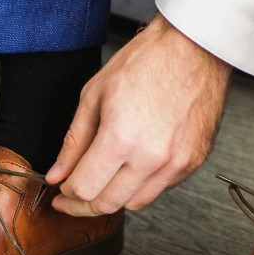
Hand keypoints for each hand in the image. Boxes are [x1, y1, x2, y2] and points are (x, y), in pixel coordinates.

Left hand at [45, 14, 231, 215]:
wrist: (195, 48)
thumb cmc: (147, 61)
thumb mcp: (94, 95)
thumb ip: (74, 141)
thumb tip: (58, 174)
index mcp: (121, 138)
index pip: (85, 188)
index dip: (67, 194)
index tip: (60, 192)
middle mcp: (152, 157)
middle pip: (108, 204)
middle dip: (84, 206)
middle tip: (73, 198)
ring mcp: (176, 163)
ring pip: (135, 203)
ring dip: (113, 198)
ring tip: (102, 182)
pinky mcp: (193, 163)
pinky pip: (159, 189)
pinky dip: (140, 186)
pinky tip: (131, 168)